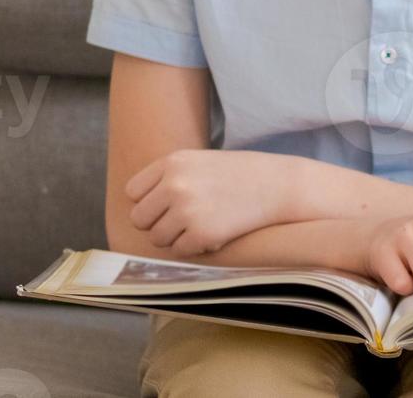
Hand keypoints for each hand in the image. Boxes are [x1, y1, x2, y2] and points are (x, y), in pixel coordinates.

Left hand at [123, 149, 315, 254]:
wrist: (278, 185)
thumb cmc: (240, 174)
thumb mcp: (200, 162)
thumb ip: (169, 178)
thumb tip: (140, 206)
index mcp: (172, 163)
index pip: (133, 192)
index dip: (148, 203)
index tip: (165, 206)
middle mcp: (174, 185)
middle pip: (139, 218)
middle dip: (156, 224)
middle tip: (181, 223)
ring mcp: (187, 210)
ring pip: (157, 239)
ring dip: (175, 238)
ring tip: (199, 227)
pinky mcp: (202, 234)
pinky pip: (179, 251)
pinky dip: (193, 249)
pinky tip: (213, 235)